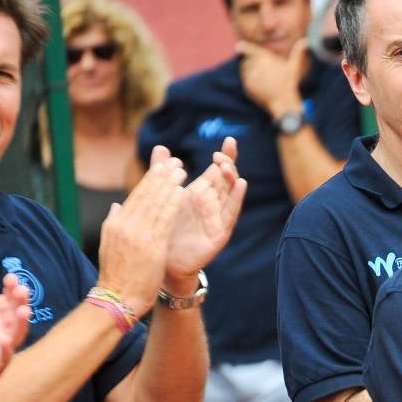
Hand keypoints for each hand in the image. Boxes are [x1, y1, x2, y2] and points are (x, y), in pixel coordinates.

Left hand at [0, 272, 30, 389]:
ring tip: (24, 311)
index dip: (11, 289)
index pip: (8, 300)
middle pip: (16, 314)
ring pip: (16, 335)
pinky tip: (4, 341)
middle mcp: (0, 331)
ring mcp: (0, 349)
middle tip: (22, 289)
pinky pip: (2, 359)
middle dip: (21, 302)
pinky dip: (5, 351)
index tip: (10, 278)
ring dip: (21, 324)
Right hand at [98, 146, 184, 315]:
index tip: (161, 167)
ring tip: (181, 171)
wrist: (117, 300)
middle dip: (161, 176)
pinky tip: (182, 192)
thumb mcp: (108, 246)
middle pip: (146, 195)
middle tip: (175, 162)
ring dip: (170, 185)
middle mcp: (126, 226)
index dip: (150, 180)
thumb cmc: (116, 276)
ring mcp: (139, 235)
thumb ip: (113, 224)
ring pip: (156, 204)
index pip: (135, 196)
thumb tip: (117, 206)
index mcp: (115, 224)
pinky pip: (164, 220)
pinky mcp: (153, 246)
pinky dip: (173, 204)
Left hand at [164, 136, 246, 290]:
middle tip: (220, 154)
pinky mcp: (220, 232)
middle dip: (228, 163)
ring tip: (227, 166)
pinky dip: (237, 199)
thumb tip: (160, 147)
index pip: (219, 170)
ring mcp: (219, 217)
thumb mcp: (163, 196)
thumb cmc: (166, 229)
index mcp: (202, 192)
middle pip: (228, 178)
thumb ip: (162, 172)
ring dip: (232, 178)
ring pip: (231, 193)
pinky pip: (231, 214)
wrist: (163, 261)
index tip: (229, 140)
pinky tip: (241, 185)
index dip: (226, 155)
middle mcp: (214, 203)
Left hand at [236, 38, 307, 117]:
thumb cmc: (290, 83)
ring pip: (244, 69)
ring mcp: (250, 76)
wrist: (283, 102)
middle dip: (250, 61)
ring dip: (249, 70)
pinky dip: (249, 80)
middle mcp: (255, 65)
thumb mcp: (294, 66)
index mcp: (264, 57)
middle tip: (260, 68)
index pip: (248, 48)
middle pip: (246, 60)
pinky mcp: (248, 86)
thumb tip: (305, 41)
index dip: (242, 47)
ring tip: (260, 76)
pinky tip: (259, 83)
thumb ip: (298, 52)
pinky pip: (245, 80)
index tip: (238, 47)